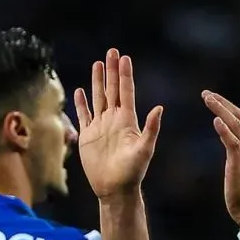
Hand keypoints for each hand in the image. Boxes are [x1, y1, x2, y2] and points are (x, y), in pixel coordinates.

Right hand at [75, 49, 162, 199]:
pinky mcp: (88, 136)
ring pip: (98, 98)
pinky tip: (79, 91)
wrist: (115, 188)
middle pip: (112, 90)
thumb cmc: (132, 172)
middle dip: (111, 71)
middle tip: (111, 51)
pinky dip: (81, 103)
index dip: (125, 75)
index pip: (126, 92)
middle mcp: (114, 120)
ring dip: (97, 81)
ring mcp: (100, 127)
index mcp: (127, 120)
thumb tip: (159, 108)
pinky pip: (83, 115)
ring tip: (97, 64)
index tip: (124, 58)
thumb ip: (151, 129)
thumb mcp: (144, 150)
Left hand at [202, 91, 239, 225]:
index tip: (213, 98)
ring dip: (222, 110)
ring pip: (236, 125)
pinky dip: (225, 130)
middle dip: (223, 103)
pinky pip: (233, 143)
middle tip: (206, 94)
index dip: (227, 107)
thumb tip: (232, 143)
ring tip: (208, 100)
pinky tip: (215, 120)